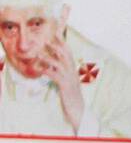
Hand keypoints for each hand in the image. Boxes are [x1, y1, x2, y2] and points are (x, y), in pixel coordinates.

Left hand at [35, 7, 84, 132]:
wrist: (78, 109)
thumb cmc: (71, 96)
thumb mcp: (67, 81)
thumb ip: (61, 71)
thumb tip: (52, 63)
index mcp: (73, 70)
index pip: (68, 53)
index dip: (62, 42)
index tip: (56, 32)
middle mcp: (72, 72)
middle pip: (65, 55)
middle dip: (56, 46)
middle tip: (46, 39)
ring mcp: (69, 79)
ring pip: (59, 64)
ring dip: (48, 58)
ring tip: (39, 54)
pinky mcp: (65, 86)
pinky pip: (55, 76)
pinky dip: (47, 71)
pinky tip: (40, 70)